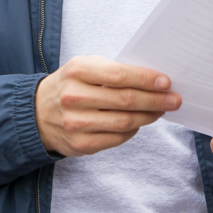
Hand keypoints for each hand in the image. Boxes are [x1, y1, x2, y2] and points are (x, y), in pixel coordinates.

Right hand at [35, 56, 180, 155]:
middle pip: (125, 100)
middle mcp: (74, 97)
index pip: (118, 75)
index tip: (166, 82)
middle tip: (174, 99)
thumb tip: (152, 79)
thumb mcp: (83, 68)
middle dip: (155, 100)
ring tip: (161, 111)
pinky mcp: (81, 144)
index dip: (146, 79)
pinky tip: (139, 122)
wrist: (37, 114)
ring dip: (149, 116)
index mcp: (76, 71)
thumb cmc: (69, 86)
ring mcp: (76, 123)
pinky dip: (133, 130)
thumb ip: (112, 70)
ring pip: (124, 122)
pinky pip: (117, 138)